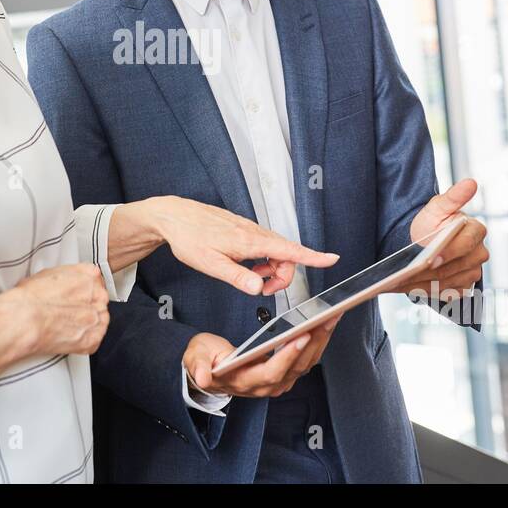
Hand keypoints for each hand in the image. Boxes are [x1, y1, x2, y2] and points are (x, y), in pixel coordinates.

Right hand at [12, 263, 109, 355]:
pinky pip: (95, 339)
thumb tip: (64, 283)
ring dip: (87, 323)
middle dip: (86, 306)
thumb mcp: (49, 274)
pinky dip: (84, 340)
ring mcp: (96, 317)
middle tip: (68, 311)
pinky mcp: (93, 339)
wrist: (25, 319)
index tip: (76, 295)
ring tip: (67, 325)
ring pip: (99, 319)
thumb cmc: (31, 298)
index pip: (95, 280)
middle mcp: (98, 295)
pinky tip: (69, 337)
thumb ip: (67, 277)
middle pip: (99, 300)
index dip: (83, 289)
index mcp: (89, 275)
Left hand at [113, 196, 338, 295]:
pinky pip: (264, 247)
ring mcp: (250, 230)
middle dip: (283, 275)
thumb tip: (258, 289)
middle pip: (286, 254)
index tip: (332, 259)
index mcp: (250, 241)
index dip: (312, 256)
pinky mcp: (244, 231)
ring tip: (251, 279)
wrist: (174, 217)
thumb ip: (237, 277)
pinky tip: (246, 268)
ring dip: (271, 269)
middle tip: (264, 290)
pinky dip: (262, 261)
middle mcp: (254, 232)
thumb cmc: (190, 238)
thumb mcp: (211, 264)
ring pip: (275, 251)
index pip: (289, 249)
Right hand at [183, 317, 340, 398]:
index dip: (288, 356)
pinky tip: (323, 324)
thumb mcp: (196, 358)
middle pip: (296, 367)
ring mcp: (276, 381)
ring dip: (320, 340)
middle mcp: (265, 386)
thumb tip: (203, 377)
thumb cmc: (204, 360)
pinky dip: (317, 342)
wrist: (208, 371)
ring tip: (330, 316)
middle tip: (325, 318)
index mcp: (245, 381)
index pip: (271, 372)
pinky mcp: (284, 373)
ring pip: (305, 364)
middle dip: (314, 341)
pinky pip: (306, 360)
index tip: (301, 336)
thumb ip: (199, 367)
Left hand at [405, 178, 488, 300]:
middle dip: (432, 272)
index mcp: (477, 231)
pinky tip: (410, 288)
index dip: (448, 253)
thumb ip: (454, 197)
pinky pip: (448, 293)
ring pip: (451, 282)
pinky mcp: (463, 285)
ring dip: (427, 284)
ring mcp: (473, 271)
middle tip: (409, 276)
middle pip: (457, 267)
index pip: (465, 245)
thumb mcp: (438, 207)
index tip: (429, 258)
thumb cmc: (432, 221)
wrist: (423, 238)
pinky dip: (429, 291)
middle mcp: (479, 253)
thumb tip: (471, 183)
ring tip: (403, 284)